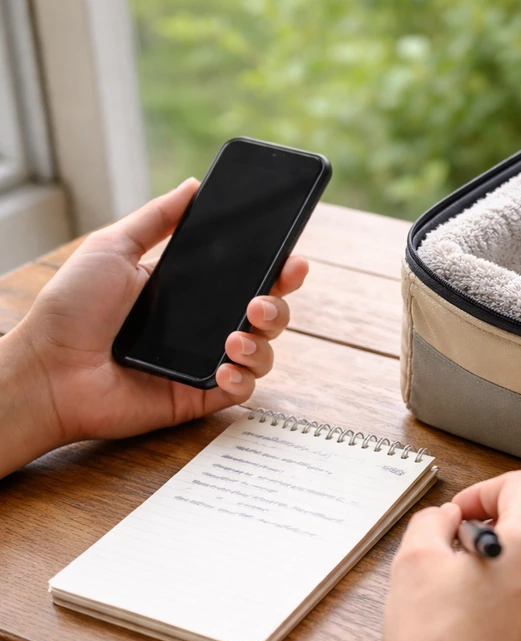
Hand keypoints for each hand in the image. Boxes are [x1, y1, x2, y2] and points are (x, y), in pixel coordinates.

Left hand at [1, 178, 306, 466]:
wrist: (49, 369)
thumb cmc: (71, 310)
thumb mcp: (112, 247)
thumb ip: (157, 217)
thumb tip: (194, 185)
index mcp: (191, 290)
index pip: (248, 277)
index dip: (277, 270)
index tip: (292, 260)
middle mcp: (204, 325)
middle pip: (267, 314)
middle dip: (278, 305)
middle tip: (260, 301)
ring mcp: (205, 361)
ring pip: (264, 352)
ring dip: (262, 342)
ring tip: (236, 337)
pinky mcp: (200, 395)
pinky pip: (243, 388)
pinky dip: (243, 377)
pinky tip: (226, 366)